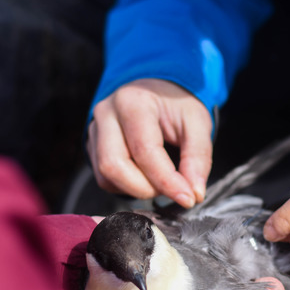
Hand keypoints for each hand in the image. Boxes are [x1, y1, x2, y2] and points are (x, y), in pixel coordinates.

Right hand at [87, 79, 213, 207]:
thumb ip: (198, 156)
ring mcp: (95, 130)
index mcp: (133, 102)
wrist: (155, 90)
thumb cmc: (175, 105)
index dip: (167, 181)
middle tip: (172, 188)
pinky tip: (145, 176)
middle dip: (146, 188)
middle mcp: (106, 113)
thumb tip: (194, 193)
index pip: (145, 150)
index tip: (188, 198)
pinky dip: (126, 187)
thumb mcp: (197, 122)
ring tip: (161, 180)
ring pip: (106, 176)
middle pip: (114, 166)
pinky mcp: (92, 146)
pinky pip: (104, 179)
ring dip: (136, 189)